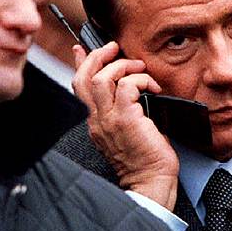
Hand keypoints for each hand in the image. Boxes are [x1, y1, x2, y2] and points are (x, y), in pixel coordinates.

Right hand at [72, 43, 179, 210]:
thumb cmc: (146, 160)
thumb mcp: (128, 130)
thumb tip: (130, 90)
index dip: (79, 64)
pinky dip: (141, 80)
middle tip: (115, 48)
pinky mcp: (125, 119)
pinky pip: (127, 86)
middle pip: (84, 78)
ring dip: (122, 66)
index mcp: (95, 123)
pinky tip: (152, 86)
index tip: (81, 49)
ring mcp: (108, 120)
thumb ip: (123, 111)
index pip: (79, 88)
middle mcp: (96, 121)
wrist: (151, 182)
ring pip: (101, 78)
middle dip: (98, 56)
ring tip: (139, 68)